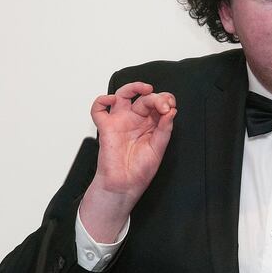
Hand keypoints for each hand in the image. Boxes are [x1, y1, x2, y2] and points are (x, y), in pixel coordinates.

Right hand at [80, 82, 175, 241]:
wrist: (124, 185)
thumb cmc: (140, 170)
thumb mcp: (158, 148)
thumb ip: (165, 129)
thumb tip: (172, 111)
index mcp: (151, 124)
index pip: (158, 104)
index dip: (165, 101)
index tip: (170, 108)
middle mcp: (136, 120)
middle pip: (145, 98)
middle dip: (156, 98)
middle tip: (164, 105)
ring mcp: (121, 122)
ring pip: (123, 95)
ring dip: (134, 87)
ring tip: (146, 89)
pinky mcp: (106, 128)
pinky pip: (99, 109)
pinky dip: (102, 100)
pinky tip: (113, 100)